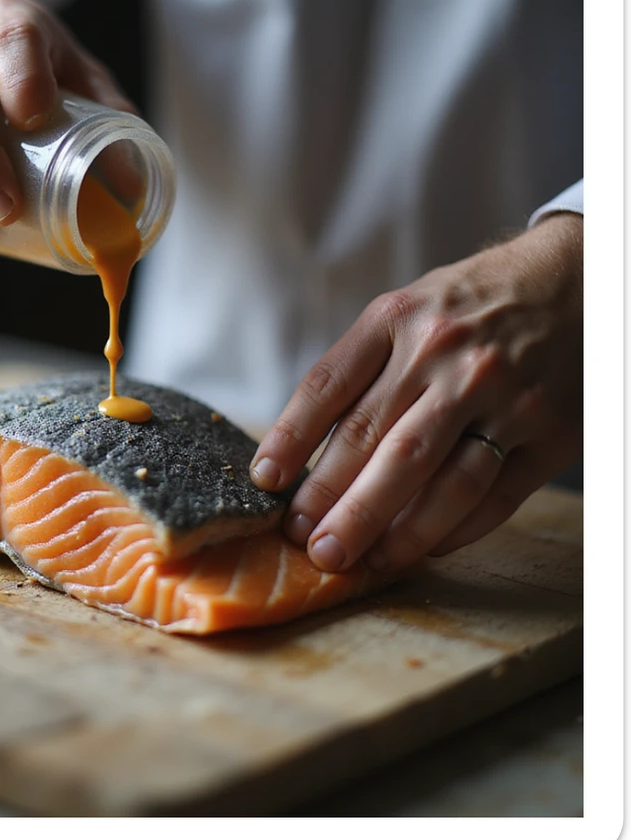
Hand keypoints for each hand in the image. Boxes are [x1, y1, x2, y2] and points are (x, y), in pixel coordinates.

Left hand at [250, 213, 582, 573]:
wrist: (574, 280)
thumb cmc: (468, 308)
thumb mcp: (406, 310)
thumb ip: (360, 368)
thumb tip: (303, 449)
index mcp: (398, 319)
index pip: (328, 386)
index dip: (290, 439)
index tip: (264, 481)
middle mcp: (447, 355)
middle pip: (376, 441)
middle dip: (331, 499)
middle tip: (303, 541)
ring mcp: (502, 396)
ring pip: (435, 479)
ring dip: (388, 529)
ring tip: (352, 559)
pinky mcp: (549, 433)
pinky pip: (492, 497)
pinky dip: (450, 531)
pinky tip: (415, 550)